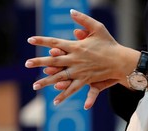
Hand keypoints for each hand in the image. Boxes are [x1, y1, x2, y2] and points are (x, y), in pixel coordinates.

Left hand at [25, 9, 139, 107]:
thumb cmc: (109, 44)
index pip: (55, 43)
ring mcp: (79, 72)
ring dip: (46, 82)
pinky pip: (72, 89)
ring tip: (34, 86)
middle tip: (26, 64)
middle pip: (54, 61)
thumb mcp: (98, 28)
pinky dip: (64, 95)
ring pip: (59, 78)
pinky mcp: (85, 81)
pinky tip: (54, 102)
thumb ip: (83, 20)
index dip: (42, 41)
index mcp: (76, 46)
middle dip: (39, 62)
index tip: (30, 40)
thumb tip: (71, 11)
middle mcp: (75, 60)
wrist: (121, 61)